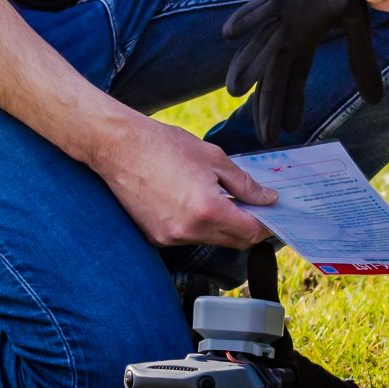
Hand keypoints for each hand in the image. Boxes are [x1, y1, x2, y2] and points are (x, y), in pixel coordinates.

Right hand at [86, 114, 274, 248]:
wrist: (118, 148)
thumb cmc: (163, 146)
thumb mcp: (213, 158)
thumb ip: (244, 183)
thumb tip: (267, 198)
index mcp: (207, 210)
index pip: (249, 232)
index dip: (265, 223)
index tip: (271, 212)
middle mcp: (189, 231)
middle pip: (233, 242)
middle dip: (247, 226)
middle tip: (252, 205)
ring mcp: (170, 238)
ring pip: (211, 241)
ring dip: (222, 226)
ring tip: (220, 198)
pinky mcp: (155, 237)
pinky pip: (188, 238)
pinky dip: (199, 226)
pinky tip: (194, 202)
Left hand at [223, 0, 385, 139]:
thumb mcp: (359, 34)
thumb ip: (361, 65)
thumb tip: (375, 101)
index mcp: (303, 42)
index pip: (291, 81)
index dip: (286, 107)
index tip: (283, 135)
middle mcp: (288, 32)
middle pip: (273, 75)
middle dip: (268, 105)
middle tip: (264, 138)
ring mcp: (284, 15)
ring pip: (262, 48)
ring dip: (247, 67)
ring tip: (234, 92)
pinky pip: (264, 8)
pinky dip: (247, 19)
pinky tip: (229, 33)